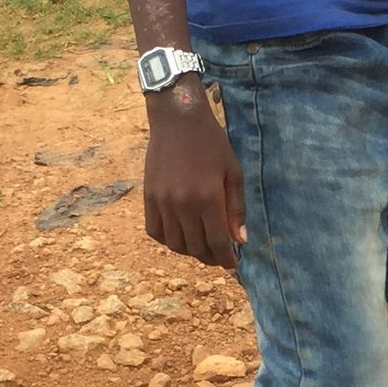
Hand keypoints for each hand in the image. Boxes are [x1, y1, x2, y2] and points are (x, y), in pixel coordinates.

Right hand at [143, 95, 245, 269]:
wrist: (177, 120)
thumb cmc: (211, 143)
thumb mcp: (233, 172)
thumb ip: (236, 208)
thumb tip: (240, 241)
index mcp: (208, 198)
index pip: (218, 242)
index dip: (227, 260)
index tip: (233, 266)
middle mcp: (183, 205)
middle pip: (196, 248)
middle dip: (211, 257)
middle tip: (220, 255)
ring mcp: (162, 203)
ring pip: (175, 244)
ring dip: (190, 251)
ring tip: (201, 245)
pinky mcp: (148, 198)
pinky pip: (155, 232)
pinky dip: (168, 240)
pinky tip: (180, 234)